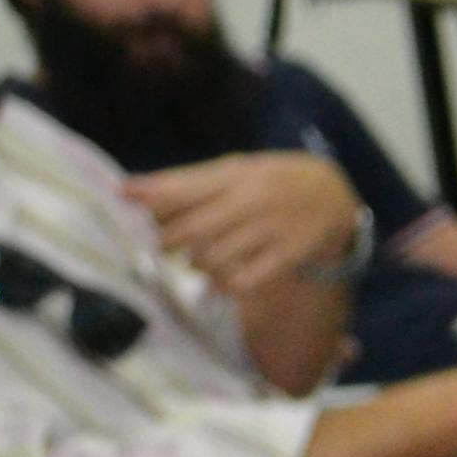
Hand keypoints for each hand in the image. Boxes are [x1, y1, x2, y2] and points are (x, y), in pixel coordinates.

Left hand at [128, 152, 365, 293]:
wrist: (334, 196)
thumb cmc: (271, 182)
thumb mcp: (236, 170)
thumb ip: (187, 182)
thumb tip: (128, 191)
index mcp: (237, 175)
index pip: (184, 188)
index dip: (150, 196)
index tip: (122, 198)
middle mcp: (253, 200)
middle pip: (192, 230)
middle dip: (168, 242)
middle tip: (165, 246)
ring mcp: (271, 229)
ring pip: (213, 259)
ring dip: (196, 265)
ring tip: (200, 260)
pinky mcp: (288, 256)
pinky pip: (242, 281)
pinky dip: (223, 286)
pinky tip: (222, 280)